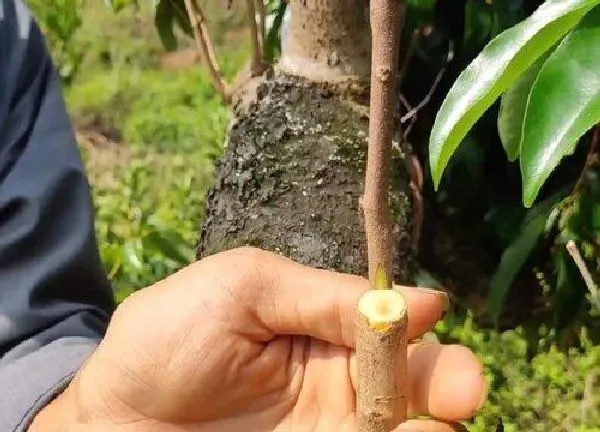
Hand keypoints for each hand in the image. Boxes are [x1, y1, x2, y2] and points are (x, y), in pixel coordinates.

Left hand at [31, 247, 485, 431]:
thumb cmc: (169, 337)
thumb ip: (326, 295)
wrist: (111, 419)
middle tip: (458, 400)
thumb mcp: (245, 288)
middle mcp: (341, 386)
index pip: (400, 337)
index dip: (432, 351)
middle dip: (447, 393)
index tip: (447, 360)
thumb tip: (426, 299)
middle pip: (417, 392)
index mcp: (330, 330)